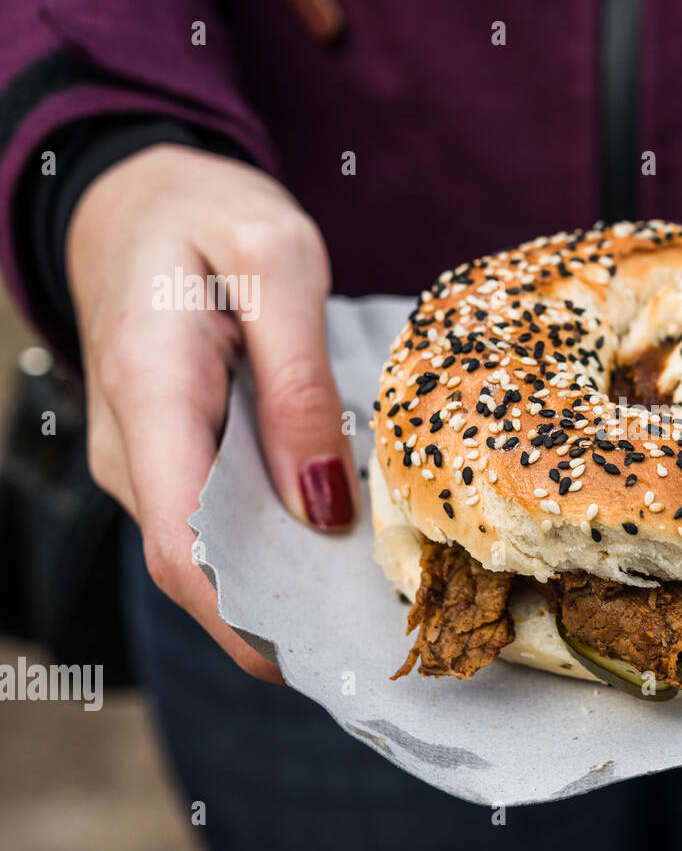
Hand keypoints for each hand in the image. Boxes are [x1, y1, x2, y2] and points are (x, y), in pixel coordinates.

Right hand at [68, 144, 356, 681]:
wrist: (139, 196)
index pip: (182, 551)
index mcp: (150, 396)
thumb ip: (298, 382)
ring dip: (284, 583)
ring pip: (209, 552)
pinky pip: (217, 520)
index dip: (251, 621)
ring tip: (375, 601)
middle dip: (282, 615)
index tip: (329, 654)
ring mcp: (142, 457)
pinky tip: (338, 547)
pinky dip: (275, 543)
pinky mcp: (170, 454)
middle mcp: (130, 448)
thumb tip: (320, 504)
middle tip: (382, 637)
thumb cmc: (209, 216)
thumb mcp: (276, 264)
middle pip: (198, 570)